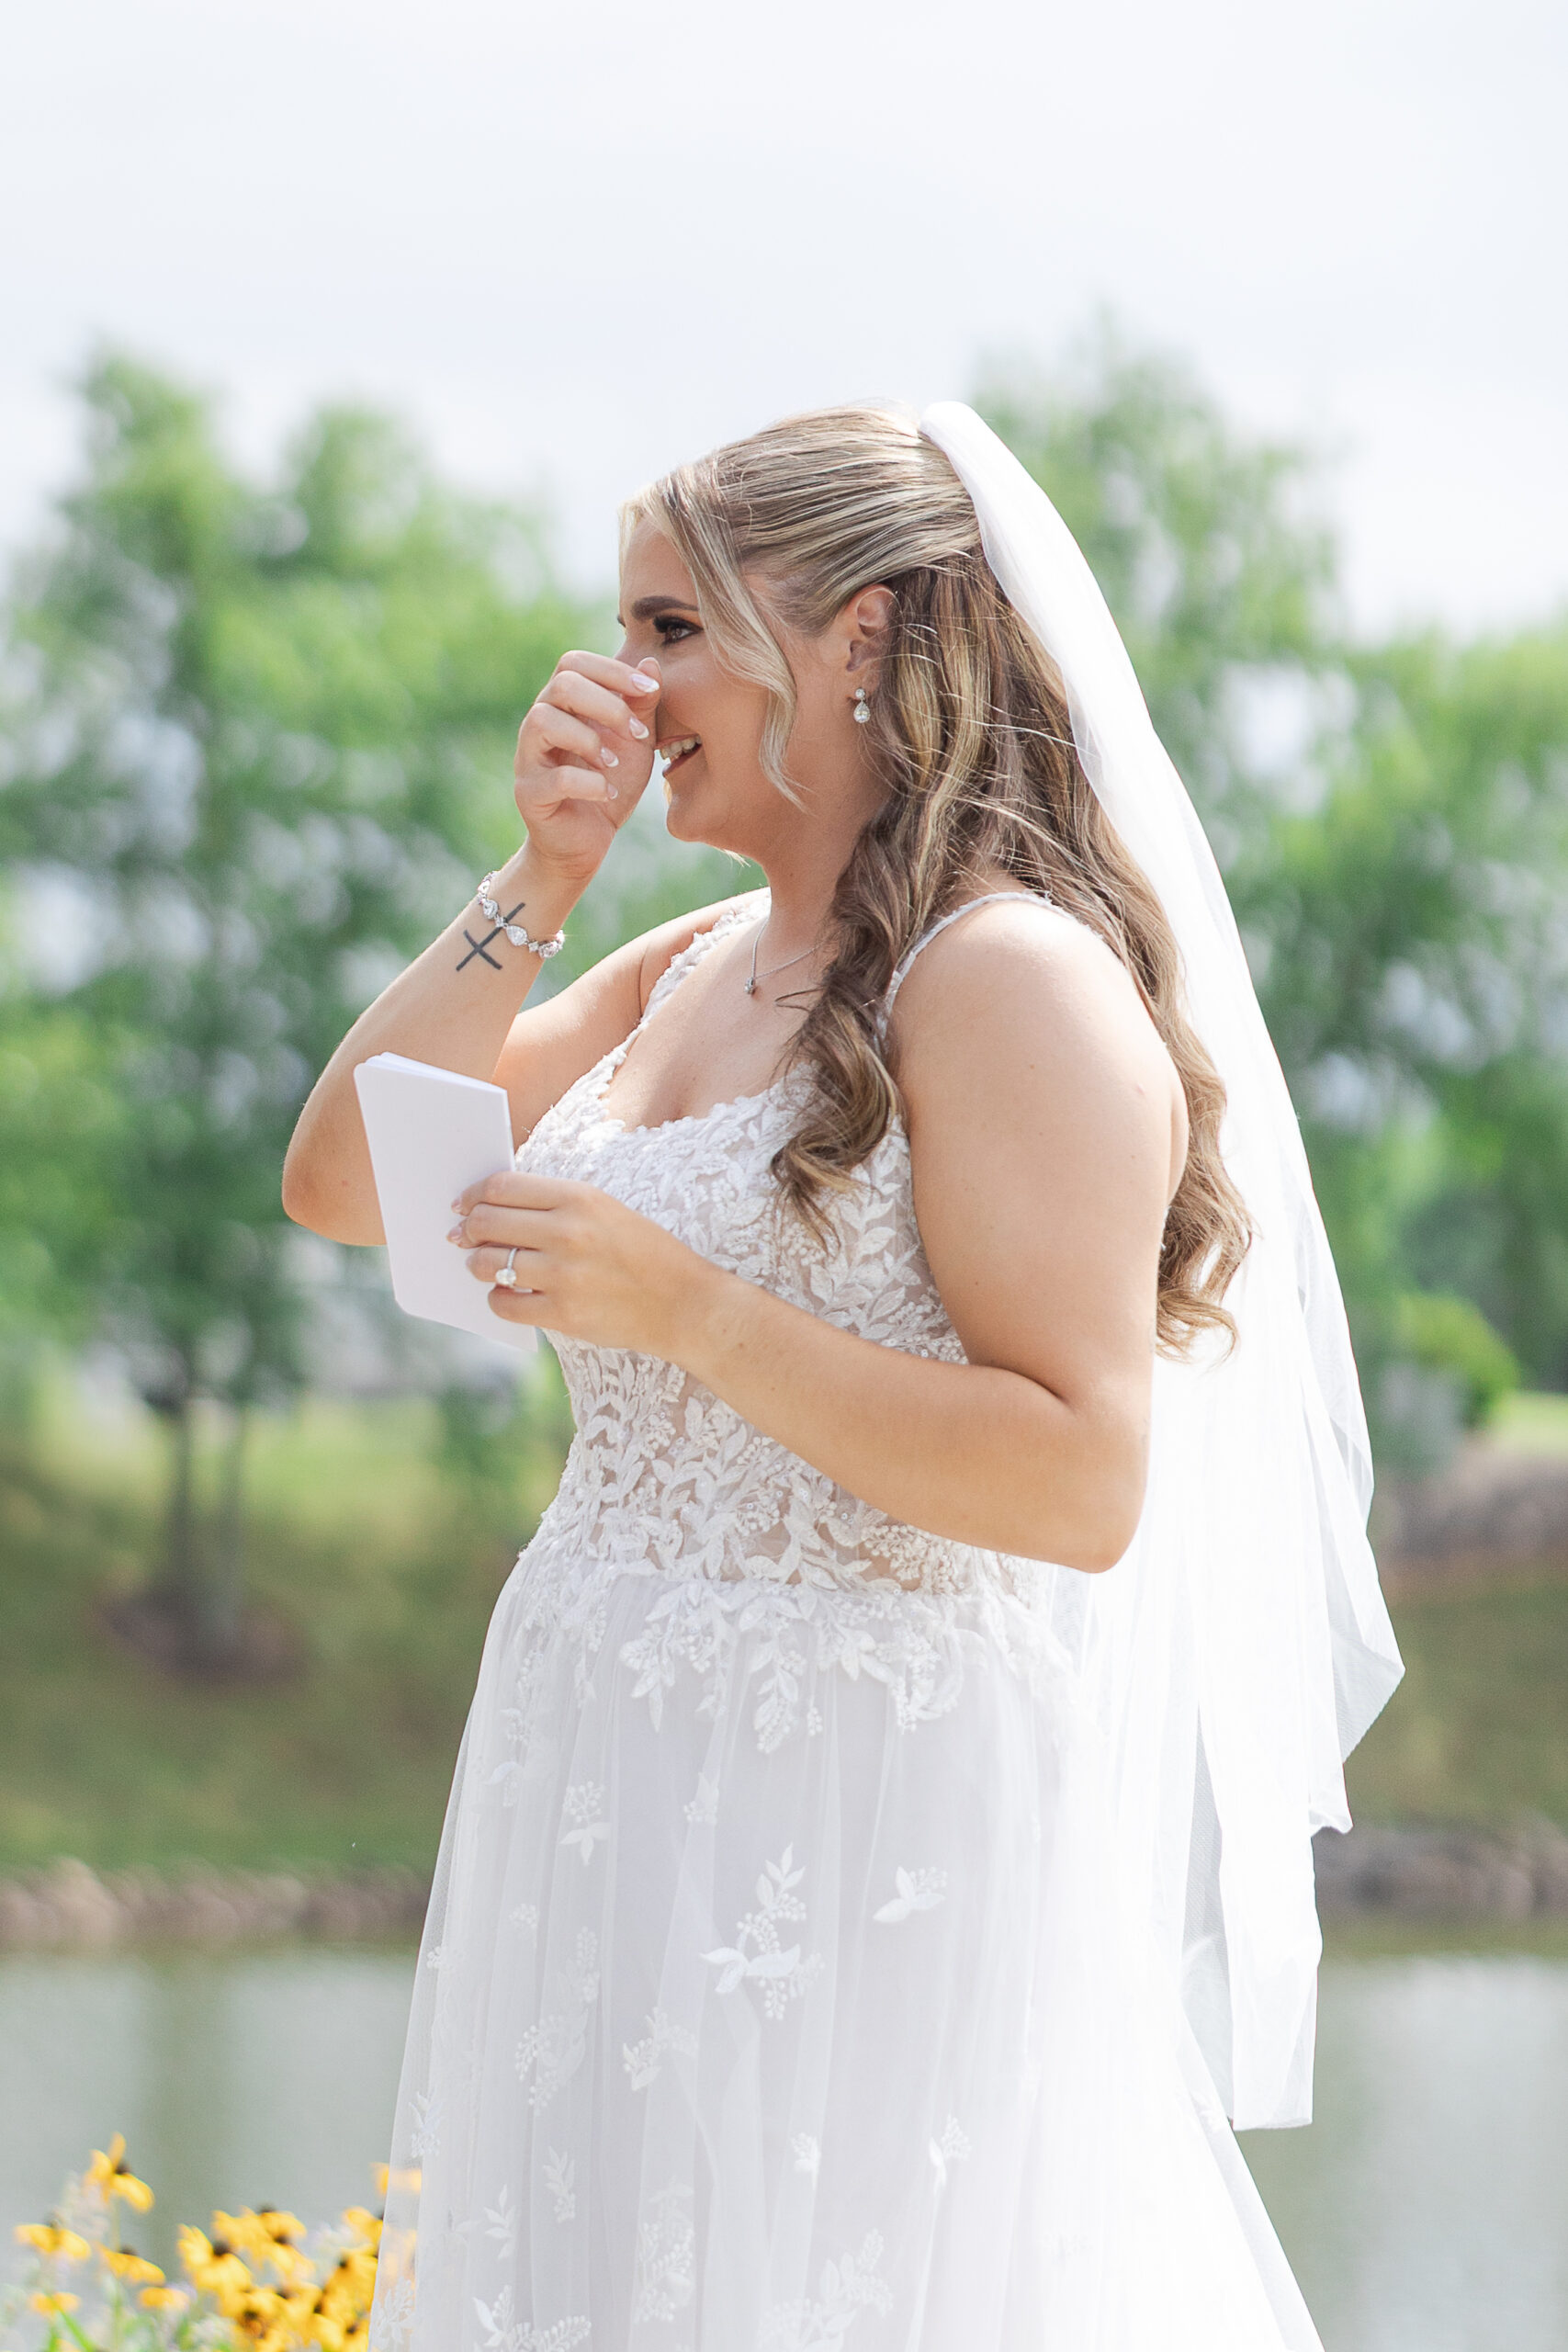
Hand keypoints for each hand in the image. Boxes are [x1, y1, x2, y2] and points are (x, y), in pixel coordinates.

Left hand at [447, 1168, 717, 1356]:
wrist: (683, 1303)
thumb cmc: (644, 1253)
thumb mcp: (606, 1210)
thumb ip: (554, 1204)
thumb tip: (493, 1207)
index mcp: (579, 1198)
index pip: (502, 1187)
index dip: (473, 1194)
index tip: (463, 1203)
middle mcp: (568, 1233)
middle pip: (487, 1222)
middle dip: (467, 1229)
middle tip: (462, 1235)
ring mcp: (563, 1275)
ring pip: (487, 1264)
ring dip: (477, 1264)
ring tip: (483, 1266)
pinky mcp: (562, 1313)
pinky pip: (504, 1303)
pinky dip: (497, 1299)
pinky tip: (507, 1294)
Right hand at [513, 653, 661, 884]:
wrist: (586, 841)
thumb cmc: (609, 785)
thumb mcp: (634, 743)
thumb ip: (642, 706)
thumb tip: (650, 662)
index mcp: (562, 705)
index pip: (574, 663)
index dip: (613, 670)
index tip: (649, 691)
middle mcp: (539, 724)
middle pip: (561, 684)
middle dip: (607, 704)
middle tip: (635, 733)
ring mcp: (529, 757)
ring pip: (544, 720)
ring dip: (590, 740)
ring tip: (613, 763)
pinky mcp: (530, 793)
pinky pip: (556, 778)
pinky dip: (590, 784)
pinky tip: (608, 793)